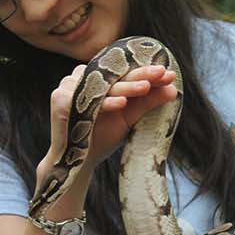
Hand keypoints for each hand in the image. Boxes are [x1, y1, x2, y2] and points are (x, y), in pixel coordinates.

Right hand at [39, 64, 178, 179]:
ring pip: (104, 87)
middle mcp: (82, 78)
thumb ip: (147, 102)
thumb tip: (174, 89)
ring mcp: (68, 87)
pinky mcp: (60, 101)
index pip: (124, 72)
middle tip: (163, 72)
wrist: (78, 161)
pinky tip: (121, 103)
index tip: (169, 73)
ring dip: (126, 87)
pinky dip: (106, 103)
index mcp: (97, 79)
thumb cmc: (102, 136)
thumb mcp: (129, 117)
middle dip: (141, 75)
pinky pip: (88, 101)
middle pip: (115, 76)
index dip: (146, 73)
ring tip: (146, 87)